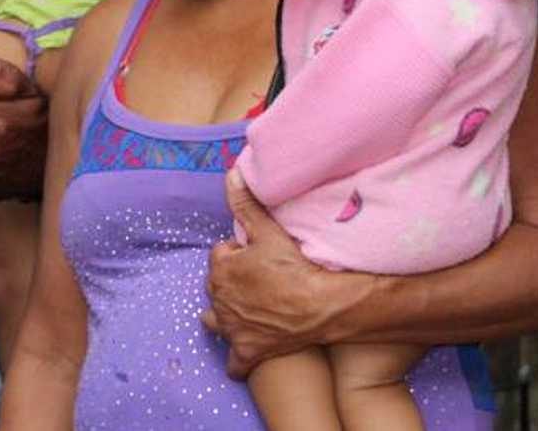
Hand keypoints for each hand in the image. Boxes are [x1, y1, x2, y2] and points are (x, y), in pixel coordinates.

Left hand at [202, 170, 360, 377]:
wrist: (322, 305)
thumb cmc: (295, 266)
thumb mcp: (268, 229)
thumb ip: (245, 202)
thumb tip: (230, 173)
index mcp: (221, 268)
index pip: (221, 255)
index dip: (239, 253)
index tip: (257, 254)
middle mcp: (219, 300)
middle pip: (218, 286)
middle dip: (232, 281)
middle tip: (259, 278)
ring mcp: (232, 328)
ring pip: (215, 321)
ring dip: (225, 316)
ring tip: (244, 310)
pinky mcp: (248, 352)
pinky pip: (234, 363)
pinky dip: (238, 359)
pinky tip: (247, 352)